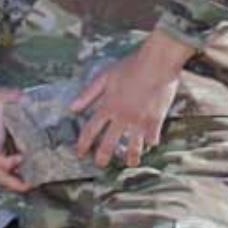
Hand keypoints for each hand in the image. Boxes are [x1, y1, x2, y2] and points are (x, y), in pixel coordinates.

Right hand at [0, 86, 30, 192]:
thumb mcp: (0, 94)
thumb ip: (14, 96)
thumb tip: (28, 100)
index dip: (6, 163)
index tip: (20, 157)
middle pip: (1, 177)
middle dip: (16, 185)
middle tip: (34, 184)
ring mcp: (0, 154)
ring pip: (6, 177)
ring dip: (21, 183)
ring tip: (40, 182)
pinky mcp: (5, 153)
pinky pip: (12, 171)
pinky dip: (23, 176)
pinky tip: (39, 173)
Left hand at [71, 30, 192, 168]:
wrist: (156, 63)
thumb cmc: (130, 66)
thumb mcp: (105, 76)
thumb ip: (88, 94)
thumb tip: (71, 108)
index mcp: (108, 107)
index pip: (90, 130)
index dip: (83, 144)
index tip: (80, 153)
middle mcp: (122, 118)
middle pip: (109, 144)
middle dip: (103, 157)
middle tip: (101, 165)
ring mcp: (139, 121)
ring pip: (133, 147)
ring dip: (130, 157)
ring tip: (130, 164)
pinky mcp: (156, 120)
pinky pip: (152, 138)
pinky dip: (151, 142)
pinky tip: (151, 144)